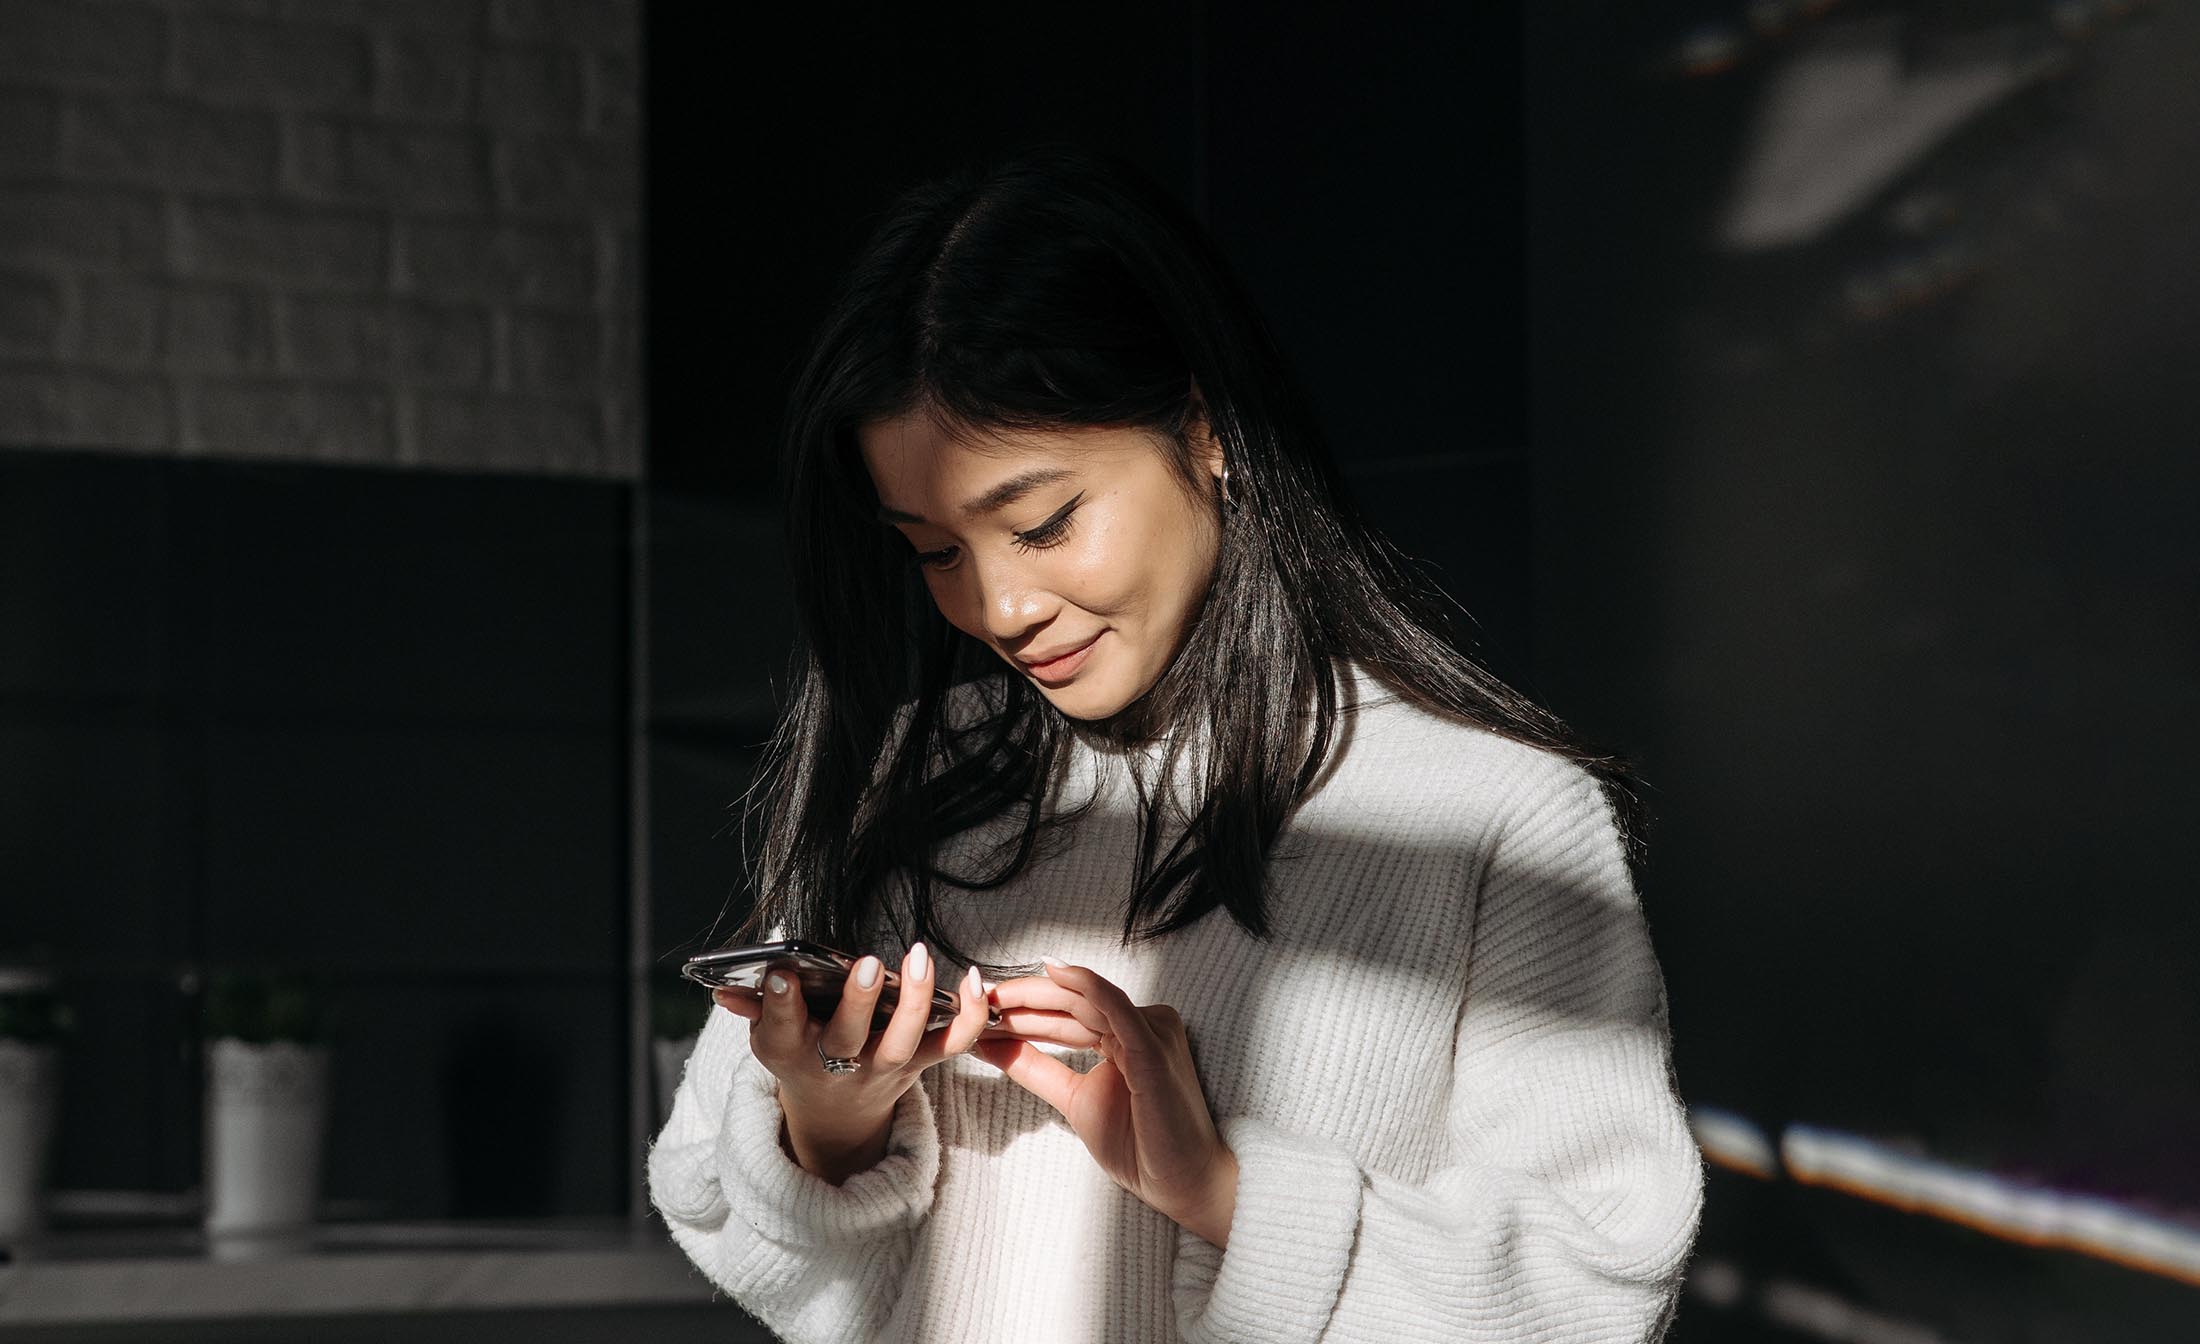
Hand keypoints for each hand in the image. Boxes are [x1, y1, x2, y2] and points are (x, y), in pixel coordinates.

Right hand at [712, 941, 990, 1182]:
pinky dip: (970, 1014)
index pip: (783, 1028)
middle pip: (848, 1039)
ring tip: (917, 957)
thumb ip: (755, 1009)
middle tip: (867, 963)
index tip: (782, 973)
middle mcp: (839, 1065)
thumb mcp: (770, 1038)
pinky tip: (971, 978)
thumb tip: (722, 989)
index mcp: (793, 1053)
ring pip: (905, 1041)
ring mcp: (884, 1068)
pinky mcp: (920, 1066)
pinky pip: (953, 1044)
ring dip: (915, 999)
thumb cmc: (802, 1056)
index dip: (780, 1004)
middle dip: (857, 1002)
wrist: (836, 1115)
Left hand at [976, 960, 1238, 1246]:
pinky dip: (1083, 987)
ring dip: (1035, 995)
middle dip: (1022, 998)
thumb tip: (989, 1044)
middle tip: (976, 996)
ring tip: (994, 996)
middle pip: (1074, 1001)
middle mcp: (1143, 1023)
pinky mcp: (1152, 1047)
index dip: (1024, 1008)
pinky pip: (1115, 1008)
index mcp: (1128, 1033)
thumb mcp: (1074, 1099)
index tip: (982, 1007)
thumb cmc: (1139, 1145)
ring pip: (1086, 999)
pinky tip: (1052, 972)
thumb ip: (1036, 1069)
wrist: (1180, 1183)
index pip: (1069, 1013)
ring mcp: (1150, 1031)